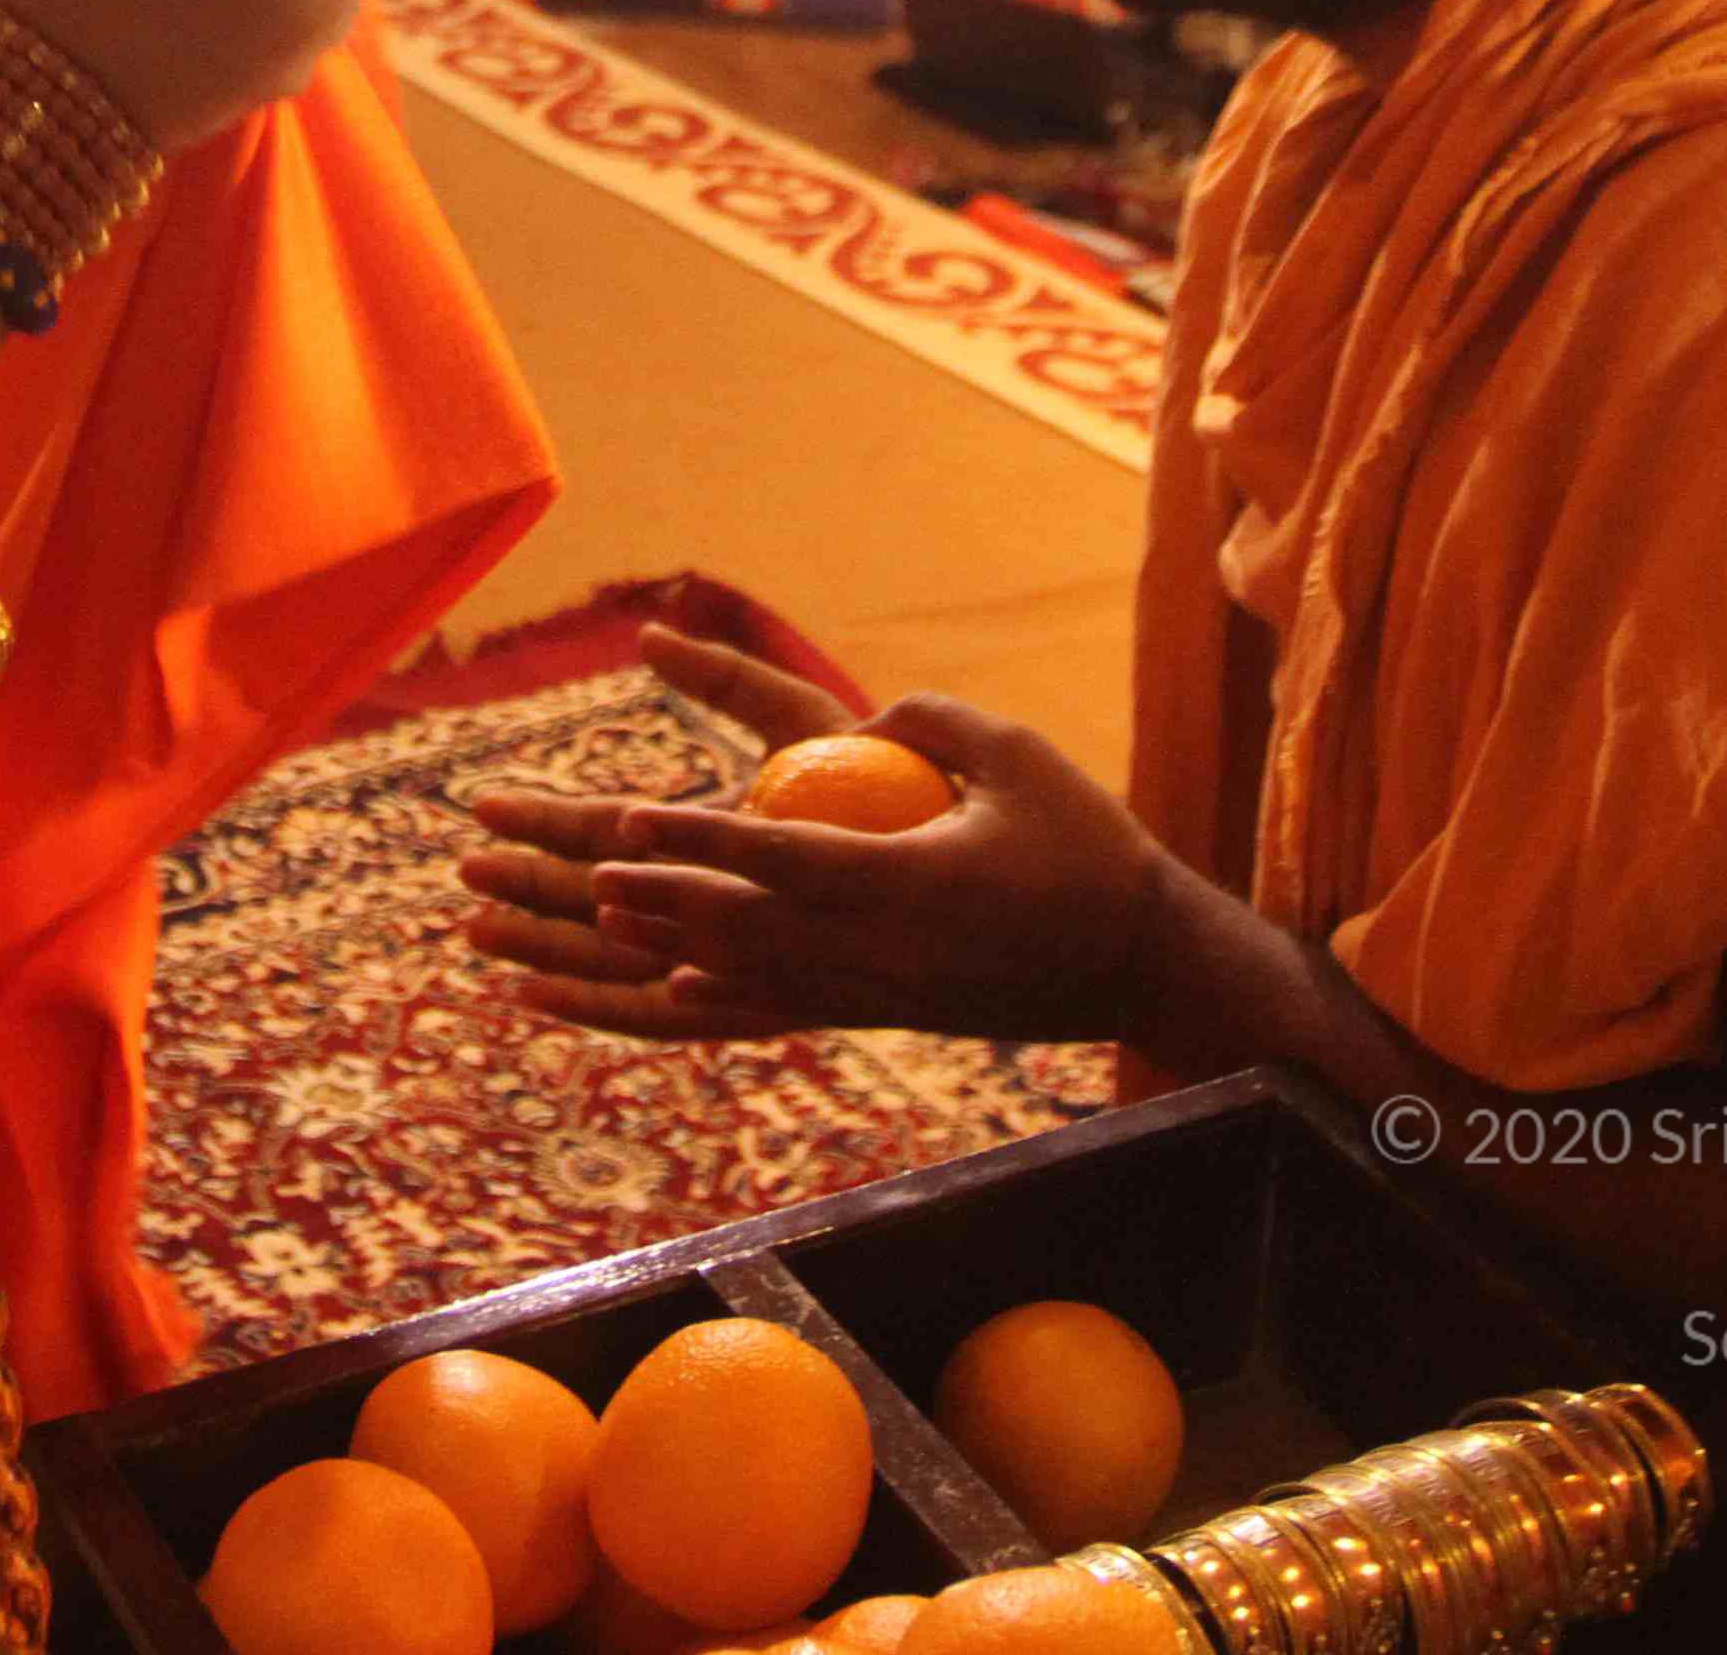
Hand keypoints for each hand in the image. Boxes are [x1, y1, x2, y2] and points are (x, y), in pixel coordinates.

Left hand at [454, 628, 1177, 1045]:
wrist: (1140, 963)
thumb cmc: (1086, 843)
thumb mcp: (1017, 751)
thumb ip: (930, 719)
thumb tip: (861, 712)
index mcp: (909, 880)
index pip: (779, 857)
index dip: (697, 839)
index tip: (629, 816)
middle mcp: (883, 948)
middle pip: (746, 926)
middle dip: (662, 898)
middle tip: (586, 873)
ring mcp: (885, 992)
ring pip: (758, 970)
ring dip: (679, 942)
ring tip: (608, 916)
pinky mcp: (894, 1014)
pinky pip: (792, 1002)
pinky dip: (728, 987)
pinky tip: (680, 980)